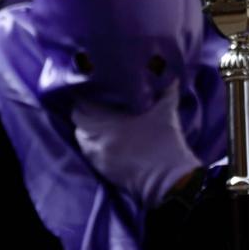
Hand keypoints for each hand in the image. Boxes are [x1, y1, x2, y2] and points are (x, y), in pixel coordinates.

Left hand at [70, 82, 198, 209]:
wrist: (167, 177)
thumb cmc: (166, 141)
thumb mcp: (167, 109)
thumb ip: (166, 87)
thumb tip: (170, 72)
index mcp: (108, 120)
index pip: (83, 102)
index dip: (87, 92)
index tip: (94, 85)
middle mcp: (96, 137)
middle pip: (78, 118)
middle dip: (84, 107)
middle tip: (95, 100)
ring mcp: (97, 155)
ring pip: (81, 135)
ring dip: (86, 125)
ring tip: (98, 118)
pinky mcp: (101, 168)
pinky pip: (87, 150)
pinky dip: (91, 142)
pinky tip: (104, 137)